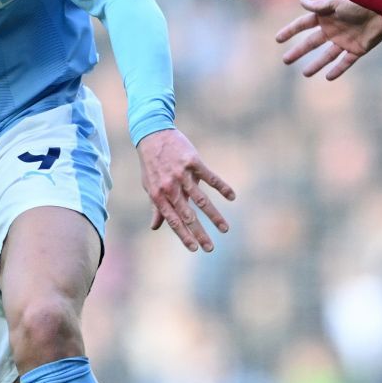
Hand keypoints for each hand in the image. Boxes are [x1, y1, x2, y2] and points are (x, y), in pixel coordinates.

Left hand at [137, 128, 235, 252]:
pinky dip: (221, 186)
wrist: (153, 134)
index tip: (195, 248)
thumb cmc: (151, 164)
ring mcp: (182, 174)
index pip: (173, 221)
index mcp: (159, 195)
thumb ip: (156, 207)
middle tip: (211, 248)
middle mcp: (170, 187)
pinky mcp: (192, 161)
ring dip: (214, 216)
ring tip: (225, 229)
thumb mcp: (150, 186)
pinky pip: (209, 177)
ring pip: (201, 199)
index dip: (184, 235)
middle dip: (200, 233)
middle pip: (188, 215)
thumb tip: (155, 227)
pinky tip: (231, 196)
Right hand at [276, 0, 381, 80]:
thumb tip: (301, 2)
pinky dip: (338, 70)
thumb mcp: (336, 3)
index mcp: (326, 16)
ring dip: (316, 64)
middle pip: (312, 43)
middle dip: (298, 51)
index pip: (303, 25)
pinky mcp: (358, 49)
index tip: (277, 39)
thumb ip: (318, 6)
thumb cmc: (358, 1)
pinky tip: (328, 77)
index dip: (290, 31)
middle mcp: (333, 30)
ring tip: (305, 73)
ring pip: (327, 55)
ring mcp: (344, 40)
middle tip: (285, 60)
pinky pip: (346, 62)